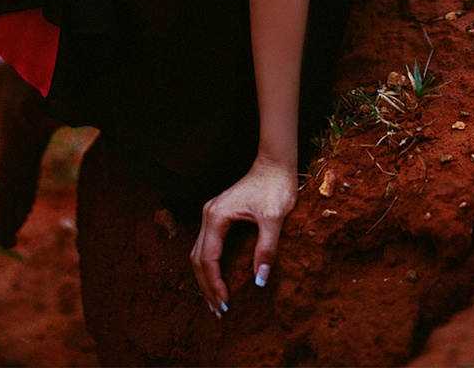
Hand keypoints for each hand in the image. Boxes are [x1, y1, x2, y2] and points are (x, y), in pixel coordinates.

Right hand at [190, 155, 297, 315]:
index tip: (226, 303)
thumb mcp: (274, 218)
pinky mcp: (218, 214)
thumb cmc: (275, 186)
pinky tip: (218, 278)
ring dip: (205, 278)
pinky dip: (209, 265)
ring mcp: (211, 213)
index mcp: (217, 216)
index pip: (208, 258)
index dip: (215, 284)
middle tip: (218, 311)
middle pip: (198, 258)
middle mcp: (209, 215)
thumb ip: (266, 249)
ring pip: (199, 252)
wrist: (275, 163)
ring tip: (215, 301)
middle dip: (206, 286)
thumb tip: (259, 281)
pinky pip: (207, 245)